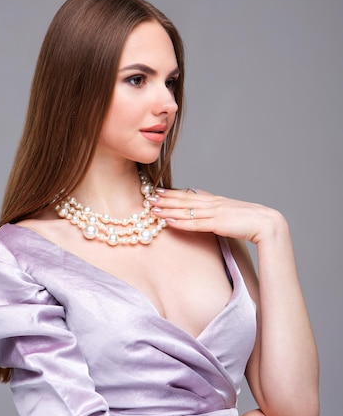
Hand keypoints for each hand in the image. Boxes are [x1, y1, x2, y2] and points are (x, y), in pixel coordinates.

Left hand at [149, 188, 284, 244]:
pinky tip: (167, 221)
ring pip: (186, 210)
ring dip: (168, 209)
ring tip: (152, 208)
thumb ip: (217, 216)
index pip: (191, 195)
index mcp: (216, 201)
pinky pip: (194, 223)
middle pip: (185, 200)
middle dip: (165, 199)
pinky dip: (180, 222)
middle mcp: (213, 204)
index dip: (173, 193)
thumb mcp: (231, 216)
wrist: (268, 224)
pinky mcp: (217, 224)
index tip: (159, 191)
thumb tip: (206, 218)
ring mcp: (215, 213)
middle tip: (148, 196)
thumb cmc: (250, 223)